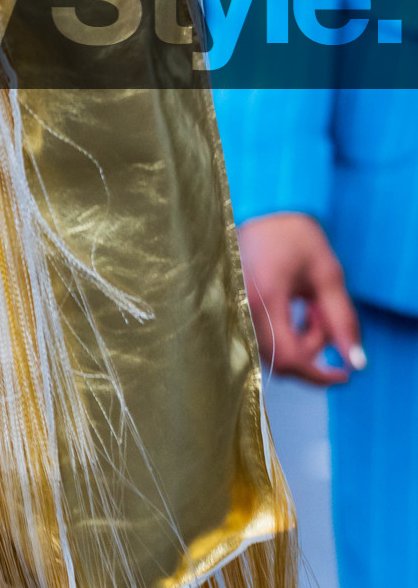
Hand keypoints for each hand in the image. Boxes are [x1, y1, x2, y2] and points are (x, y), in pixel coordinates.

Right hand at [236, 211, 365, 385]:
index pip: (289, 359)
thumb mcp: (328, 275)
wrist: (261, 211)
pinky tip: (293, 308)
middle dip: (311, 347)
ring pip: (270, 351)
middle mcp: (242, 309)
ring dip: (298, 340)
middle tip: (323, 314)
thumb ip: (342, 320)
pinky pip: (260, 338)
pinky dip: (284, 334)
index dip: (318, 375)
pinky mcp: (232, 309)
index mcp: (265, 298)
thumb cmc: (294, 236)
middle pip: (280, 358)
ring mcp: (233, 310)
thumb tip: (355, 362)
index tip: (342, 375)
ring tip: (309, 307)